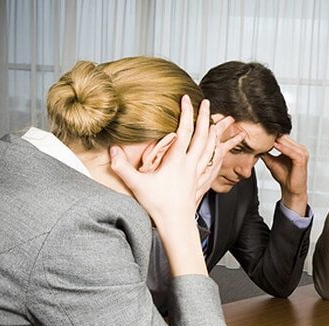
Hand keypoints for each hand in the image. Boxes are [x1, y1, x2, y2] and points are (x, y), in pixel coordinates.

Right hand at [110, 96, 243, 227]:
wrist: (176, 223)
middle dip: (205, 117)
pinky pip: (212, 161)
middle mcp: (190, 164)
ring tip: (215, 120)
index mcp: (176, 161)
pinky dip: (215, 150)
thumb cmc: (158, 205)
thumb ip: (122, 167)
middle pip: (203, 135)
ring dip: (213, 131)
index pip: (184, 131)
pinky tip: (216, 148)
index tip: (186, 99)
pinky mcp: (200, 180)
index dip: (186, 113)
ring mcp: (197, 172)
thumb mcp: (137, 184)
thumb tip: (112, 150)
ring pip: (210, 147)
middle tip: (206, 102)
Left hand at [261, 134, 308, 215]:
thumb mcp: (272, 161)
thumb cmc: (284, 177)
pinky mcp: (302, 159)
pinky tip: (274, 145)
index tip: (260, 132)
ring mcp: (302, 153)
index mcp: (294, 148)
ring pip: (288, 143)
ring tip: (267, 136)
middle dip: (274, 135)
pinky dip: (283, 148)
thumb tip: (255, 146)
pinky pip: (291, 151)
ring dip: (277, 140)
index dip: (272, 135)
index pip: (283, 137)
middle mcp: (300, 148)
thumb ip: (266, 153)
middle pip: (286, 138)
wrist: (291, 190)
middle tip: (262, 130)